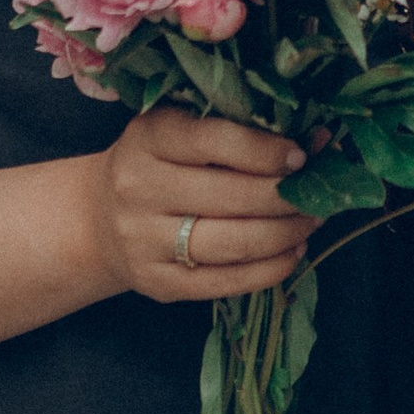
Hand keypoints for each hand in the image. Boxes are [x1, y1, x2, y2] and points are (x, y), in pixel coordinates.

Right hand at [93, 105, 307, 303]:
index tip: (300, 156)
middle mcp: (139, 188)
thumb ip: (235, 130)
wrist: (97, 218)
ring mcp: (145, 240)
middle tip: (316, 193)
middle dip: (286, 197)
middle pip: (231, 197)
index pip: (214, 141)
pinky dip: (269, 270)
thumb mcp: (176, 131)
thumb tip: (316, 140)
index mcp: (147, 137)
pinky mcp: (158, 283)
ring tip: (311, 222)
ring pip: (233, 243)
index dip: (264, 150)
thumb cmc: (154, 163)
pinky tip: (292, 252)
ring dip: (285, 234)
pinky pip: (226, 282)